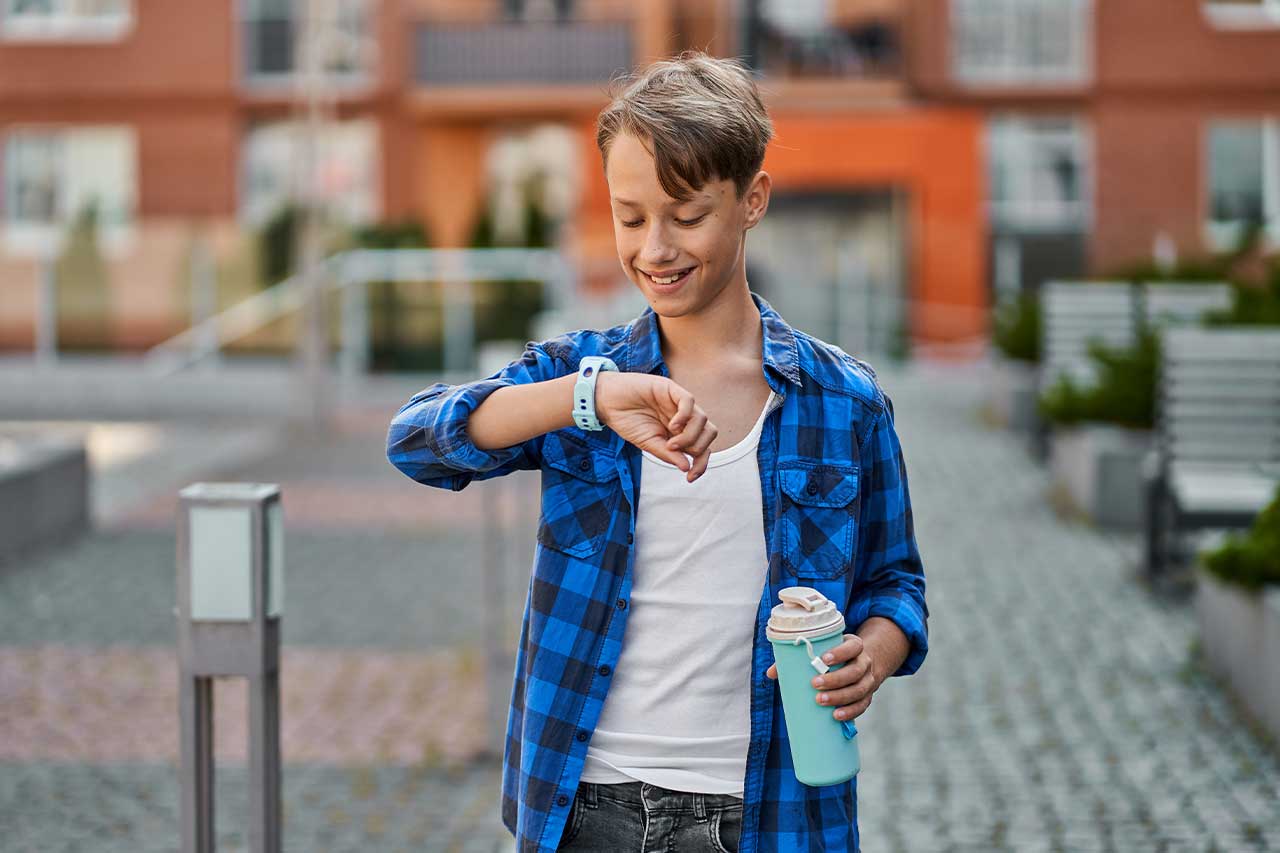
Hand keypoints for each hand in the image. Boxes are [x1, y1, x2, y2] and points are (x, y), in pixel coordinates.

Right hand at [594, 372, 717, 481]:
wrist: (607, 401)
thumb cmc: (627, 421)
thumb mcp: (648, 444)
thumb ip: (667, 454)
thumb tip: (687, 468)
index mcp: (680, 432)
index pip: (702, 447)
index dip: (701, 464)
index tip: (690, 478)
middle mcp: (683, 418)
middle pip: (709, 433)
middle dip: (698, 449)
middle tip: (674, 451)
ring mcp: (678, 403)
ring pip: (702, 419)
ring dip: (689, 436)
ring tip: (670, 442)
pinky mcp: (671, 389)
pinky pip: (689, 401)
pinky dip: (684, 416)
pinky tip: (672, 426)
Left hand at [765, 633, 878, 721]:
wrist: (862, 661)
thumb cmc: (835, 655)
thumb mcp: (823, 649)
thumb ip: (796, 658)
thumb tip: (770, 674)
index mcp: (855, 646)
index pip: (852, 647)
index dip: (840, 653)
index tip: (823, 659)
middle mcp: (865, 662)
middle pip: (855, 671)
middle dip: (835, 679)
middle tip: (814, 684)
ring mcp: (869, 681)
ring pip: (859, 690)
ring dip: (840, 697)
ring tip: (820, 701)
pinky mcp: (867, 696)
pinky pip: (862, 705)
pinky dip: (850, 712)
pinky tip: (836, 716)